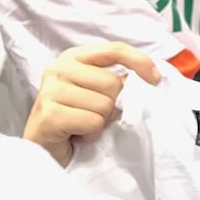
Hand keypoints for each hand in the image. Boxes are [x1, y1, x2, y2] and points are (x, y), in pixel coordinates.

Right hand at [24, 43, 160, 166]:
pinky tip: (76, 135)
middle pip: (113, 82)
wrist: (44, 150)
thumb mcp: (98, 93)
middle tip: (94, 115)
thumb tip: (147, 78)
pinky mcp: (49, 115)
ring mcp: (50, 91)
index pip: (113, 49)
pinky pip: (93, 122)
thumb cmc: (75, 119)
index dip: (139, 61)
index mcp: (73, 58)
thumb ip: (116, 81)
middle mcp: (58, 69)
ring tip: (83, 125)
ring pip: (105, 104)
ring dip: (101, 122)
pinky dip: (92, 134)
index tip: (155, 78)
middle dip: (113, 104)